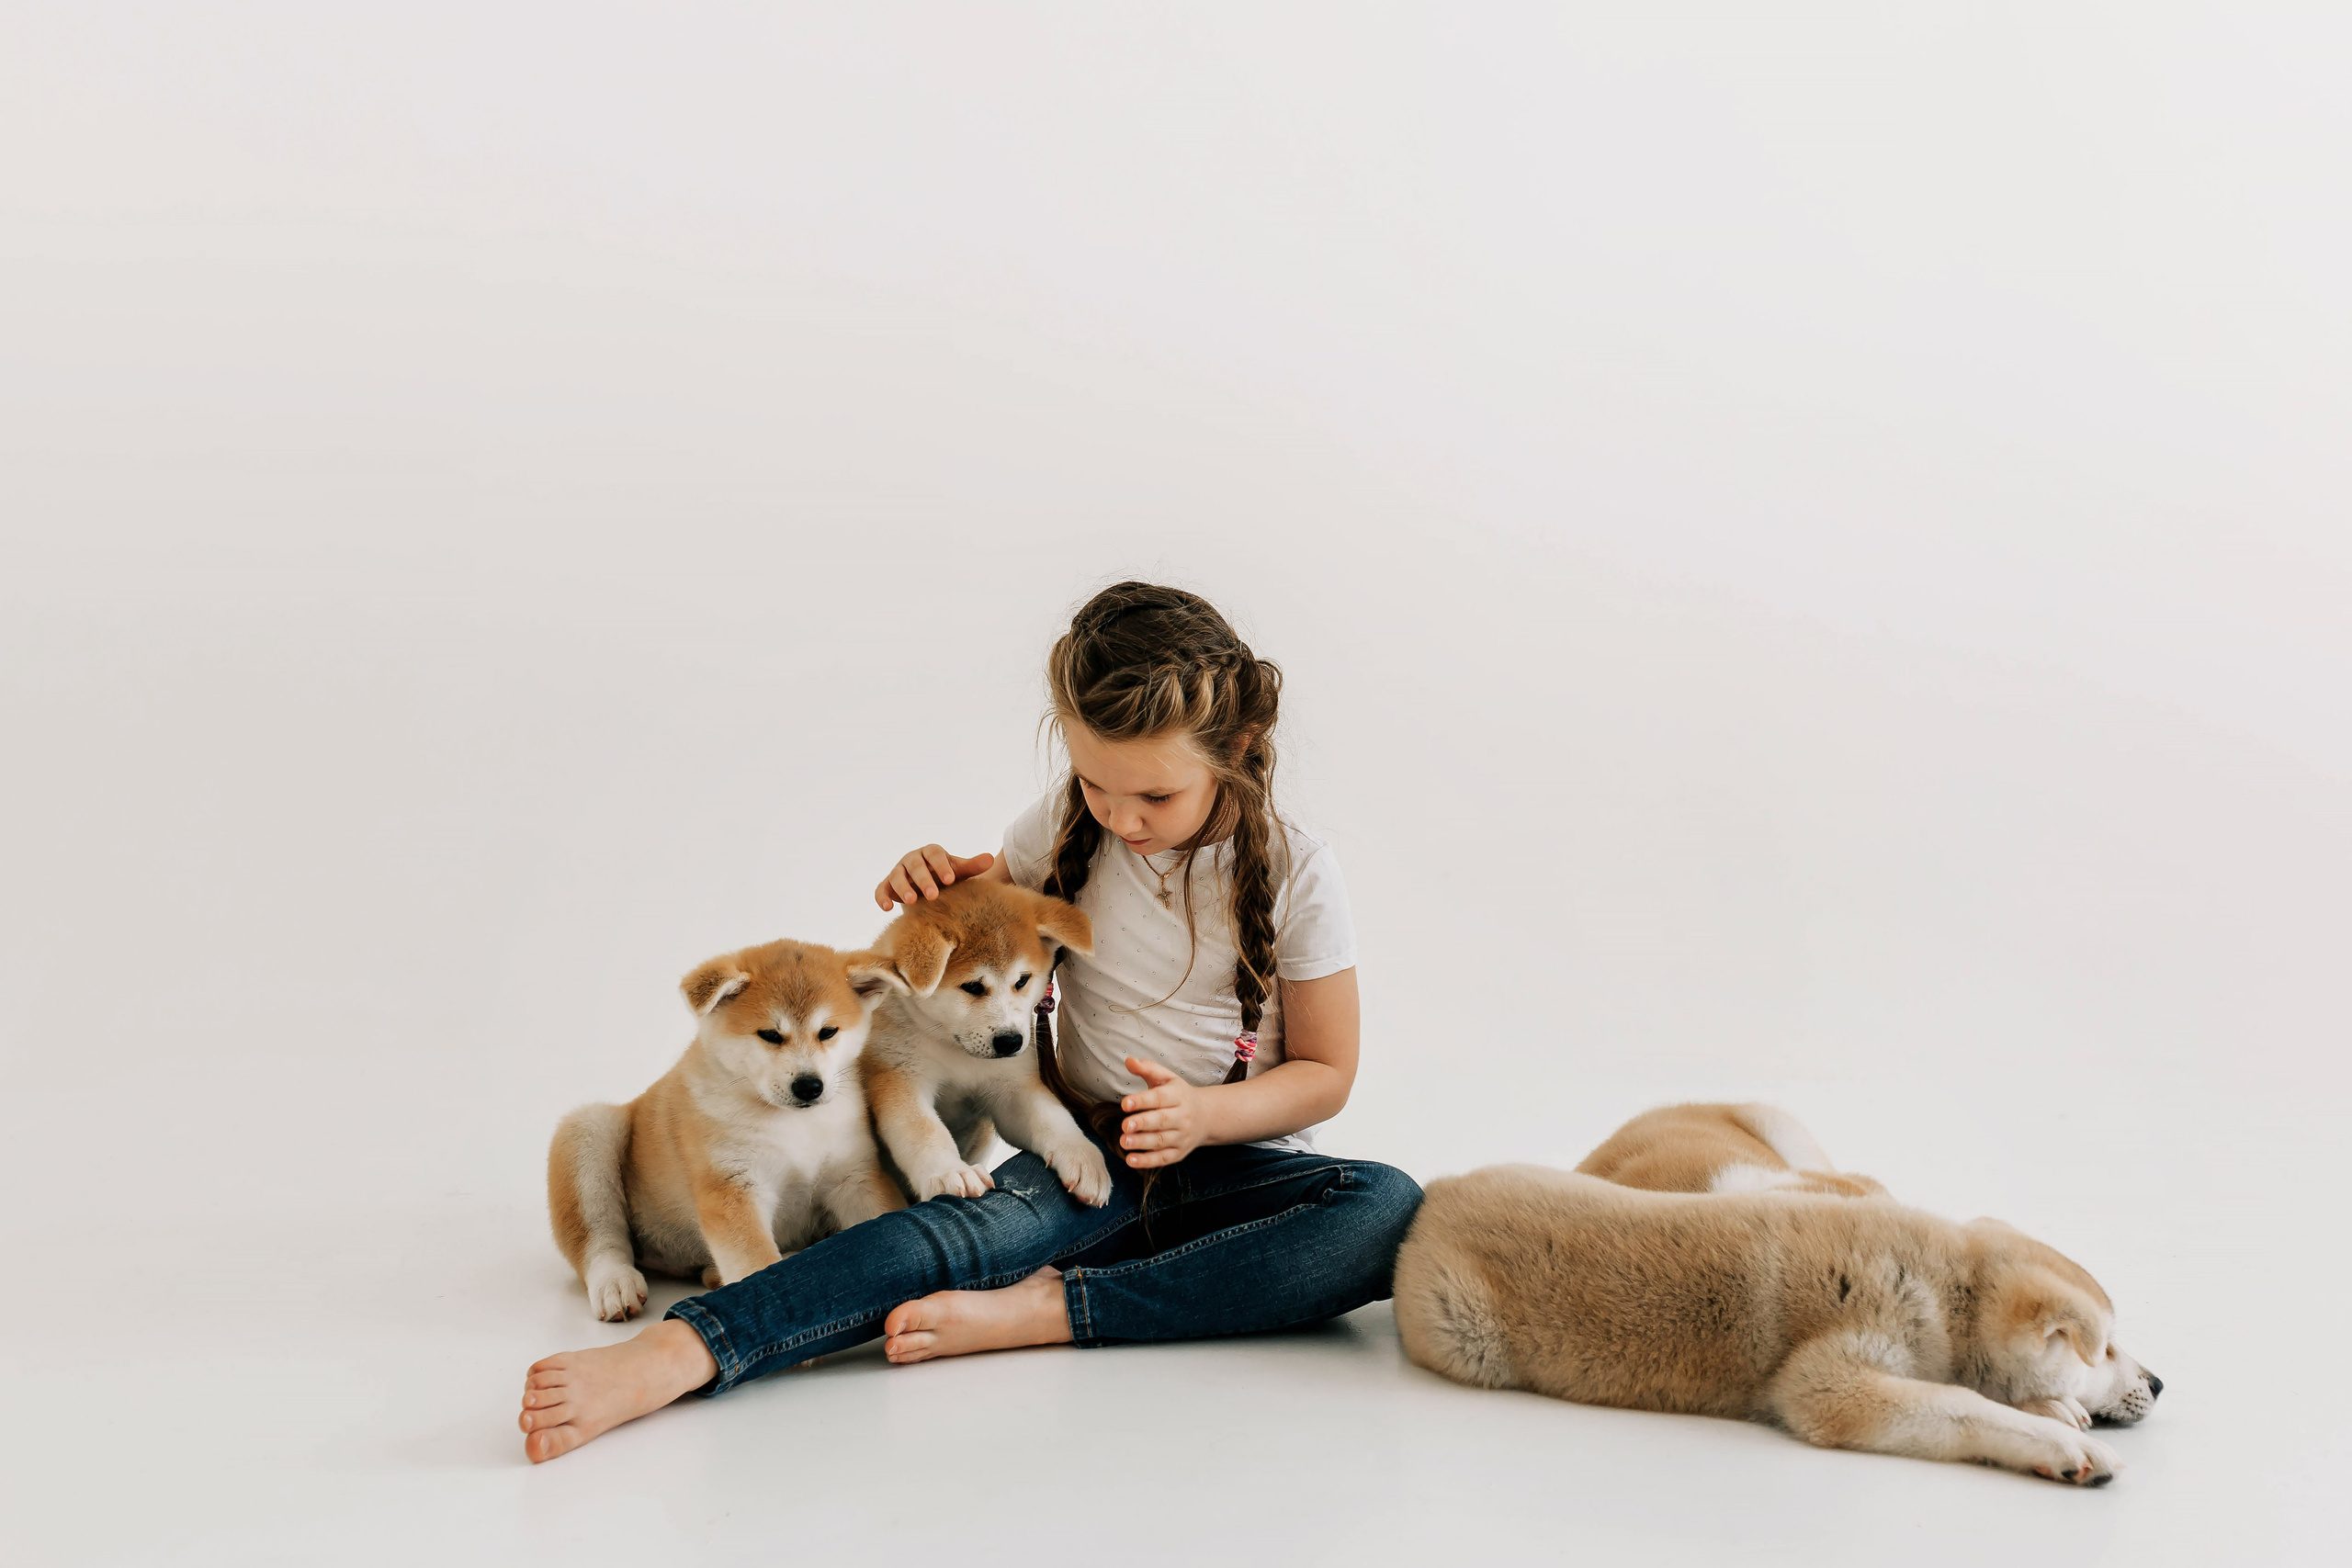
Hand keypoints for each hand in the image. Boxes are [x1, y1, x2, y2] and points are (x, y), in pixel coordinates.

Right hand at [877, 846, 994, 909]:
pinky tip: (887, 909)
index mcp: (930, 852)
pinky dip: (881, 898)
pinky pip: (881, 890)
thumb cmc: (946, 877)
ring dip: (903, 888)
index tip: (951, 880)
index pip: (934, 854)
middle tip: (934, 896)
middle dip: (923, 880)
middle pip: (915, 866)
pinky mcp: (887, 885)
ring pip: (896, 876)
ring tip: (912, 902)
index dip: (942, 865)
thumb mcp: (959, 872)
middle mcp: (912, 859)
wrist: (929, 888)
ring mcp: (897, 872)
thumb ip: (972, 866)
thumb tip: (991, 859)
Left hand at [1119, 1056, 1207, 1168]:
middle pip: (1161, 1121)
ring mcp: (1182, 1136)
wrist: (1206, 1116)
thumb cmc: (1177, 1094)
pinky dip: (1148, 1161)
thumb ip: (1147, 1068)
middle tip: (1124, 1126)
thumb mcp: (1166, 1078)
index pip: (1159, 1098)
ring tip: (1124, 1142)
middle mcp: (1182, 1116)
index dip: (1142, 1100)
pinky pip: (1163, 1158)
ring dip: (1142, 1143)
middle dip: (1143, 1123)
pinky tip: (1131, 1160)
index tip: (1125, 1103)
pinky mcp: (1179, 1153)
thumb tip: (1129, 1061)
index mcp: (1178, 1095)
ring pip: (1161, 1141)